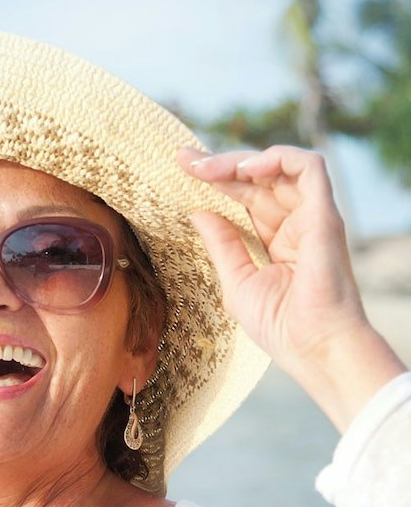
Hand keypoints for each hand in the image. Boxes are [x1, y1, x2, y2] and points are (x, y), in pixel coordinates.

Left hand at [178, 144, 404, 429]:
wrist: (312, 348)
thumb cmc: (280, 325)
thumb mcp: (236, 280)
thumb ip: (221, 244)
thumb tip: (197, 212)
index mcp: (274, 237)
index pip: (243, 196)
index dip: (213, 179)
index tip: (181, 167)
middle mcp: (293, 222)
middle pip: (256, 178)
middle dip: (217, 164)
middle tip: (183, 159)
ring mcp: (311, 216)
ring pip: (280, 166)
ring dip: (240, 160)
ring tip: (207, 168)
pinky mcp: (324, 215)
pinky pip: (310, 168)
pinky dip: (278, 159)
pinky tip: (244, 170)